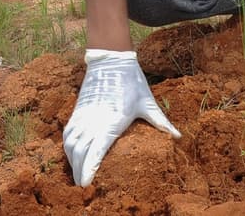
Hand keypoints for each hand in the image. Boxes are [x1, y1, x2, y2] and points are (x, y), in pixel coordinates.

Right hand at [63, 49, 180, 186]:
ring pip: (70, 143)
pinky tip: (71, 154)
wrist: (111, 59)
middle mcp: (93, 120)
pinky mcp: (78, 110)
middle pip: (79, 152)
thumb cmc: (131, 81)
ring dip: (71, 160)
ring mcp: (83, 115)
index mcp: (111, 121)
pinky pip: (67, 133)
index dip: (88, 168)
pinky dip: (66, 146)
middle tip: (83, 186)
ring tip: (76, 174)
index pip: (95, 150)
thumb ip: (161, 122)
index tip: (86, 183)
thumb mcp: (147, 102)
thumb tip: (178, 136)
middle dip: (78, 171)